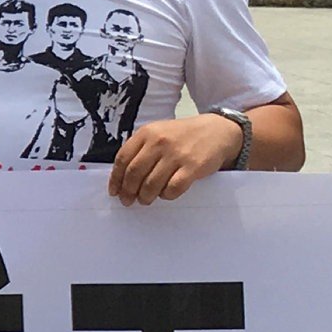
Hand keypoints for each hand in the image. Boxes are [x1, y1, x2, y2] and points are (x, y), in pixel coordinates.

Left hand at [107, 113, 239, 204]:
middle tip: (128, 200)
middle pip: (134, 173)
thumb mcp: (158, 133)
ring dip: (145, 196)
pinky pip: (172, 189)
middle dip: (128, 191)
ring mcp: (176, 154)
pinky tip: (165, 194)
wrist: (217, 131)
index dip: (116, 179)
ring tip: (146, 200)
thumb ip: (141, 149)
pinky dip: (166, 196)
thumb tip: (122, 177)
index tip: (114, 191)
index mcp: (147, 133)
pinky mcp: (193, 167)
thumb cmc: (183, 136)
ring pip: (151, 184)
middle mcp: (159, 142)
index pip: (123, 159)